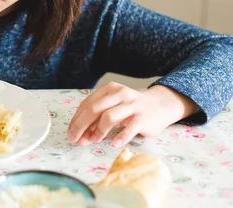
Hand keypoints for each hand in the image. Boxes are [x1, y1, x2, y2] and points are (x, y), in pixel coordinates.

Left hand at [67, 82, 198, 146]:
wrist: (161, 104)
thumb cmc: (132, 107)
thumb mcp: (113, 107)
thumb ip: (97, 118)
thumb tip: (80, 135)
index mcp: (109, 90)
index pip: (87, 104)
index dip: (76, 120)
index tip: (71, 133)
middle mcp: (119, 94)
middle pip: (94, 109)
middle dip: (81, 125)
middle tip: (75, 139)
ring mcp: (132, 105)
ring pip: (109, 116)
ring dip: (98, 131)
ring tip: (95, 140)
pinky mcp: (143, 117)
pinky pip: (130, 127)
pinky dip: (120, 136)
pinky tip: (114, 143)